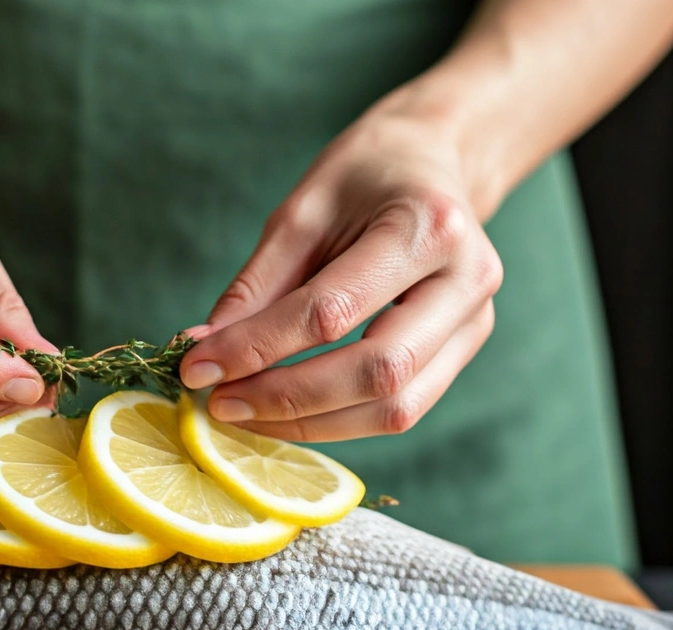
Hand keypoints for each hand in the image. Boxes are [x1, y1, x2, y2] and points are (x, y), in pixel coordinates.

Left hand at [180, 107, 503, 441]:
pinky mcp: (466, 348)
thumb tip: (204, 352)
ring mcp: (476, 320)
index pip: (331, 311)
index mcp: (427, 227)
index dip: (257, 348)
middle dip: (286, 399)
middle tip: (219, 404)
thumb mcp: (300, 211)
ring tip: (245, 413)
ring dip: (310, 424)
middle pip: (375, 372)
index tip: (196, 369)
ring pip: (394, 408)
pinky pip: (401, 408)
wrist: (434, 161)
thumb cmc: (365, 176)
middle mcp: (466, 280)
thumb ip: (255, 287)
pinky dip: (337, 421)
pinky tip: (286, 412)